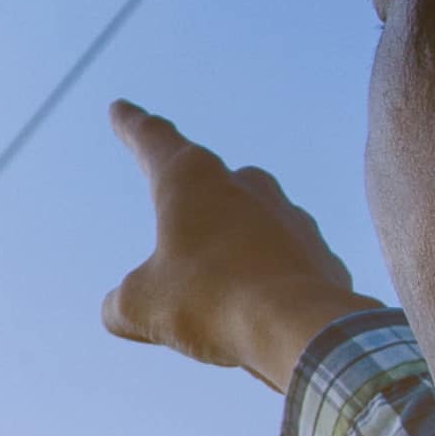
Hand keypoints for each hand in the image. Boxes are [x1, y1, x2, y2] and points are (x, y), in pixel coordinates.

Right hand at [102, 100, 380, 391]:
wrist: (301, 328)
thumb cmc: (213, 302)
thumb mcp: (143, 306)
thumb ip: (121, 303)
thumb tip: (116, 310)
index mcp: (191, 181)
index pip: (154, 139)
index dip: (131, 125)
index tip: (120, 108)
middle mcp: (244, 186)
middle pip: (206, 181)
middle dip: (188, 200)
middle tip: (173, 217)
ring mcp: (288, 216)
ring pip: (249, 221)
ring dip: (228, 245)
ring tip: (215, 287)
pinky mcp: (318, 252)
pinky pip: (282, 259)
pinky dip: (265, 277)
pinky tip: (257, 309)